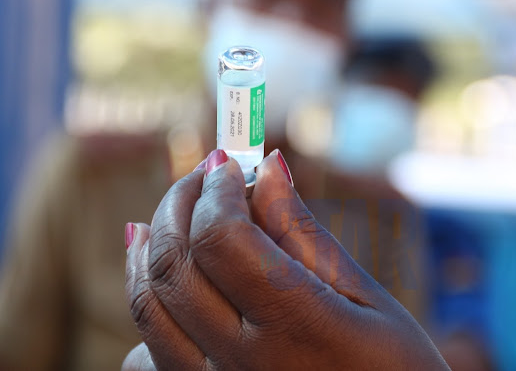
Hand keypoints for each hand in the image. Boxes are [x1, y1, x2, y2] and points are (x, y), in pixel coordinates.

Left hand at [123, 149, 447, 369]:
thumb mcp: (368, 300)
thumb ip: (304, 234)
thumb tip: (266, 168)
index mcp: (297, 328)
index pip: (222, 239)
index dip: (217, 191)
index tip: (228, 164)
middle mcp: (243, 366)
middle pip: (174, 265)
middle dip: (178, 205)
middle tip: (201, 180)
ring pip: (148, 308)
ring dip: (148, 251)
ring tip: (162, 220)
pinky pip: (147, 360)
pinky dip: (151, 316)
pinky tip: (173, 293)